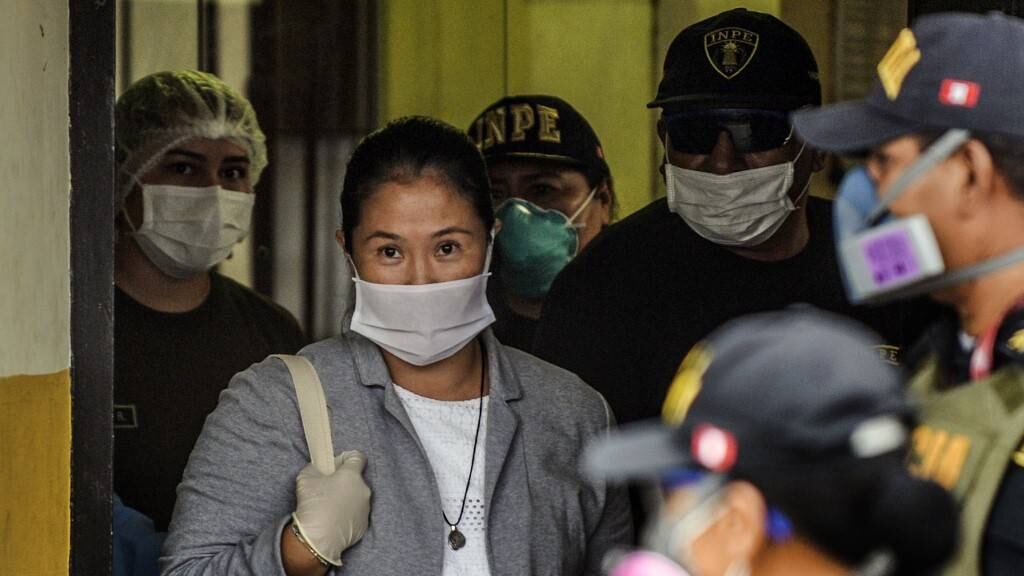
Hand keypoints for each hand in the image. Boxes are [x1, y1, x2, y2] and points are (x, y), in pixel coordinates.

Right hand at [292, 450, 371, 564]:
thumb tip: (318, 469)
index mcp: (352, 475)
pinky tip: (333, 519)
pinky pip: (356, 514)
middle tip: (327, 488)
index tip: (335, 465)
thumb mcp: (306, 477)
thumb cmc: (313, 505)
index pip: (358, 457)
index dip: (346, 458)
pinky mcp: (363, 525)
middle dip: (343, 481)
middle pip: (356, 479)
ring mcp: (365, 509)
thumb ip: (315, 467)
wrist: (318, 539)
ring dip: (346, 498)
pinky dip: (347, 514)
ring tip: (329, 506)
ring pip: (357, 497)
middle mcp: (363, 490)